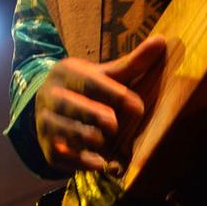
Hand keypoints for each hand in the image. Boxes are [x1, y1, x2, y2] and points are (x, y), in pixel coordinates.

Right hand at [34, 37, 164, 174]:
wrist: (52, 108)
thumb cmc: (88, 89)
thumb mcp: (107, 75)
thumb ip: (133, 64)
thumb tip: (161, 42)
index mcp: (67, 73)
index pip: (91, 83)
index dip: (115, 95)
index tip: (138, 108)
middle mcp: (51, 96)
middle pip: (74, 106)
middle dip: (96, 116)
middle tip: (114, 125)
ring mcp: (45, 122)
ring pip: (66, 131)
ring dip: (88, 138)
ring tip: (104, 141)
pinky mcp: (47, 147)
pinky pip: (61, 156)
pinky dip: (81, 161)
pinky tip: (100, 163)